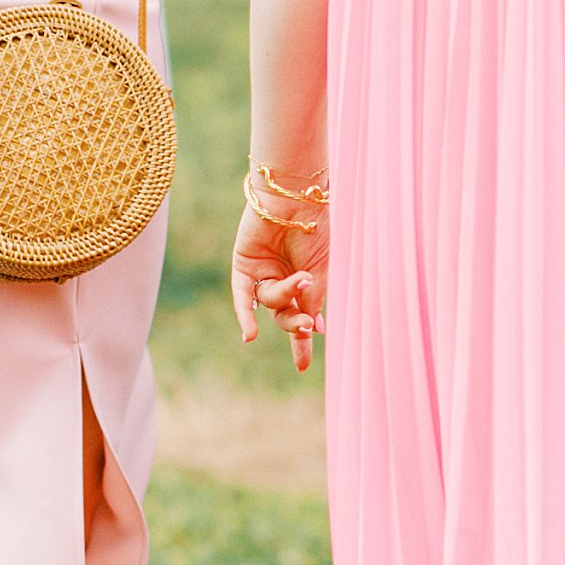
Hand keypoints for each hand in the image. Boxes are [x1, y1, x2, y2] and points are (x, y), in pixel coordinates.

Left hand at [230, 196, 329, 372]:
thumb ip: (313, 300)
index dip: (302, 343)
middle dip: (297, 324)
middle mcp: (283, 280)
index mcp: (306, 281)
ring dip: (287, 295)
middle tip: (309, 326)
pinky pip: (243, 297)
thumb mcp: (322, 269)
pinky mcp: (244, 266)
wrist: (298, 196)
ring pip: (271, 302)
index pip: (303, 318)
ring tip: (303, 279)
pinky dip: (246, 316)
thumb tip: (315, 331)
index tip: (303, 368)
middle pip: (284, 316)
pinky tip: (250, 336)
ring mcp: (263, 274)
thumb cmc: (317, 228)